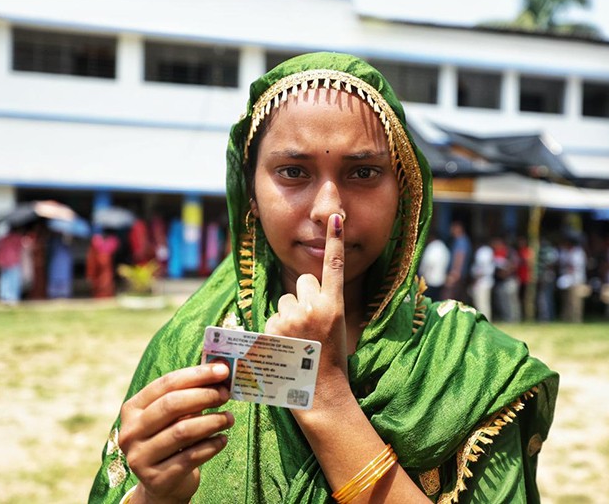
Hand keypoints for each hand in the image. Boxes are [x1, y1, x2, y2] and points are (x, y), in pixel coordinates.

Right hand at [118, 363, 234, 503]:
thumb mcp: (174, 416)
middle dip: (204, 396)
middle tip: (226, 395)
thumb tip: (220, 369)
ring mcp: (140, 458)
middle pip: (171, 405)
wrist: (163, 484)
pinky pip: (191, 457)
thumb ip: (190, 394)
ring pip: (182, 431)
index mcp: (133, 409)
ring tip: (229, 418)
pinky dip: (212, 445)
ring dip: (212, 421)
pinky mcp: (156, 479)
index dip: (196, 374)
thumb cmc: (172, 439)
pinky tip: (223, 439)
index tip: (222, 371)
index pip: (166, 384)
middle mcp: (131, 432)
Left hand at [265, 213, 347, 377]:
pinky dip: (275, 332)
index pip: (334, 266)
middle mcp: (314, 307)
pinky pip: (272, 318)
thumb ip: (322, 306)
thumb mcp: (336, 328)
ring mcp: (293, 318)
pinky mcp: (273, 329)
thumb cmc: (330, 362)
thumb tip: (301, 291)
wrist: (320, 393)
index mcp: (335, 306)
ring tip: (298, 342)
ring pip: (284, 301)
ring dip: (287, 316)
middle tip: (309, 326)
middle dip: (302, 298)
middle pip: (301, 283)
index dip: (334, 240)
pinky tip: (285, 349)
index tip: (334, 216)